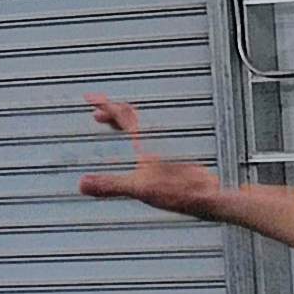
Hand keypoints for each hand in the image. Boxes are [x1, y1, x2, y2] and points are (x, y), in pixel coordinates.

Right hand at [79, 95, 240, 223]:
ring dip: (125, 122)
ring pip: (142, 126)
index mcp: (147, 139)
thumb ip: (111, 185)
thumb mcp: (139, 188)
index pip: (122, 114)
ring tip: (114, 124)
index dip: (105, 104)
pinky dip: (138, 135)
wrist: (209, 195)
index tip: (90, 98)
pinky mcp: (173, 158)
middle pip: (132, 117)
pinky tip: (139, 149)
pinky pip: (150, 139)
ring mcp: (166, 147)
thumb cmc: (181, 190)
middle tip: (97, 113)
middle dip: (112, 112)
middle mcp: (157, 138)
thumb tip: (83, 184)